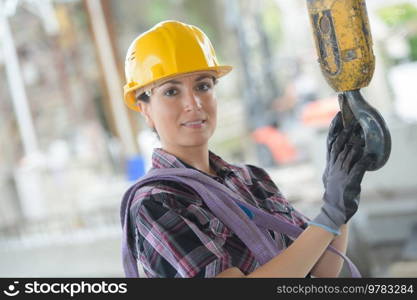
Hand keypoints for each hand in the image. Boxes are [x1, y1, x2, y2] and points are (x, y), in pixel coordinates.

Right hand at [311, 112, 371, 234]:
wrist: (334, 209)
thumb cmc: (335, 191)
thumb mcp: (332, 173)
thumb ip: (336, 160)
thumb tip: (341, 147)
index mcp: (331, 163)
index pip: (331, 141)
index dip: (334, 128)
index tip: (338, 115)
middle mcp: (334, 167)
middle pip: (339, 146)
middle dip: (345, 133)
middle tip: (352, 121)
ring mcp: (342, 174)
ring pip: (347, 156)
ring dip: (354, 144)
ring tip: (360, 134)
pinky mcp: (350, 183)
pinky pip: (358, 170)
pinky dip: (363, 162)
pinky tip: (370, 156)